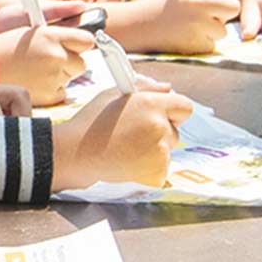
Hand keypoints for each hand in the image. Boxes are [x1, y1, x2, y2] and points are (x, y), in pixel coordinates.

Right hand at [0, 23, 92, 104]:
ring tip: (37, 70)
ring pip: (71, 78)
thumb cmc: (5, 43)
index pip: (87, 40)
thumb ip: (59, 18)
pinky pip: (62, 92)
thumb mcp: (32, 25)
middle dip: (69, 62)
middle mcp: (56, 56)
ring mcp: (53, 77)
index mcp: (52, 36)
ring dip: (60, 75)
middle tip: (49, 59)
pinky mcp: (49, 95)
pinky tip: (35, 81)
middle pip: (82, 63)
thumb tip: (82, 7)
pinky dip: (52, 89)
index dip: (79, 44)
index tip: (73, 46)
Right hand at [50, 88, 194, 187]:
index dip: (174, 110)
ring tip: (127, 149)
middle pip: (176, 130)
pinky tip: (130, 162)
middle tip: (134, 135)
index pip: (184, 106)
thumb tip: (167, 89)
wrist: (76, 154)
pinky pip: (163, 168)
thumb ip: (144, 88)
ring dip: (154, 150)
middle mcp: (159, 126)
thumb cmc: (91, 123)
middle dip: (161, 132)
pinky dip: (150, 168)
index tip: (165, 115)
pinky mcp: (157, 173)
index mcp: (150, 104)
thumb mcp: (113, 95)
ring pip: (168, 150)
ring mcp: (160, 152)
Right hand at [133, 0, 241, 53]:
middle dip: (225, 14)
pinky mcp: (196, 43)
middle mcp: (199, 2)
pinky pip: (211, 46)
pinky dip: (200, 44)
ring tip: (190, 28)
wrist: (137, 25)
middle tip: (211, 17)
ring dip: (211, 32)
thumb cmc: (163, 8)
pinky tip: (184, 38)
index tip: (214, 2)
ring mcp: (198, 23)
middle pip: (234, 7)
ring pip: (223, 30)